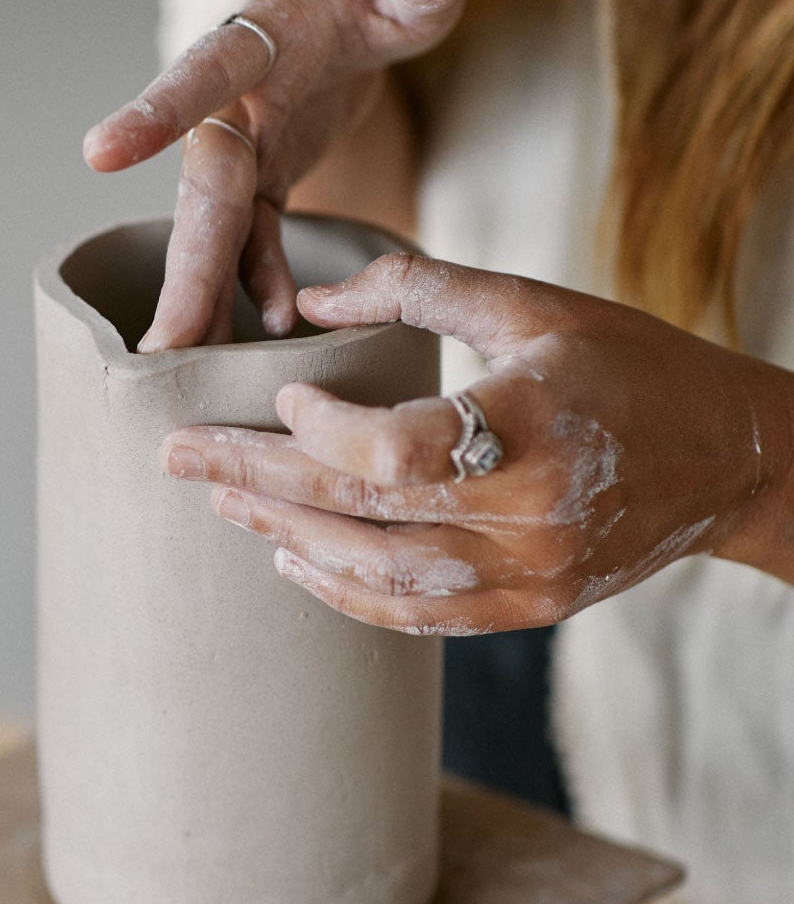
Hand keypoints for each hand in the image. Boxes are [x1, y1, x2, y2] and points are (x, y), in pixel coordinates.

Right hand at [83, 0, 466, 349]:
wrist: (351, 13)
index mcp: (260, 42)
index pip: (202, 74)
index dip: (155, 111)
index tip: (99, 152)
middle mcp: (235, 101)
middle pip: (203, 191)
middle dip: (185, 269)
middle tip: (160, 347)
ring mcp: (244, 147)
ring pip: (212, 232)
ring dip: (201, 300)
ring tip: (184, 371)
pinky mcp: (262, 180)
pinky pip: (250, 243)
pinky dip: (254, 287)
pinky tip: (268, 332)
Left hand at [157, 254, 791, 632]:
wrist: (728, 459)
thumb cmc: (629, 365)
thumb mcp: (533, 303)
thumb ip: (418, 288)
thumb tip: (307, 298)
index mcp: (532, 427)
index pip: (395, 452)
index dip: (321, 433)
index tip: (278, 401)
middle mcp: (529, 517)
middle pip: (362, 512)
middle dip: (256, 484)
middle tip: (175, 458)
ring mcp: (530, 577)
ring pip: (379, 575)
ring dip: (288, 539)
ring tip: (221, 506)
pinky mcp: (530, 609)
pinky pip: (417, 614)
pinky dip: (347, 592)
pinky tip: (292, 563)